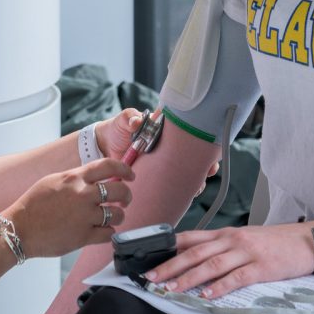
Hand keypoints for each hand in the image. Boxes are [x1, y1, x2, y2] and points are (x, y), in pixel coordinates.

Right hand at [4, 158, 134, 258]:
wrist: (19, 229)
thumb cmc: (32, 205)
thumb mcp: (53, 181)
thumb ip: (74, 178)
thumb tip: (92, 178)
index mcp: (74, 178)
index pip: (108, 165)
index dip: (124, 168)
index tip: (130, 174)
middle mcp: (82, 195)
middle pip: (119, 189)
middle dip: (127, 194)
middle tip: (125, 199)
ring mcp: (84, 217)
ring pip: (117, 214)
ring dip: (119, 215)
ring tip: (113, 216)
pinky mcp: (83, 237)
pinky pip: (108, 233)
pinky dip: (109, 232)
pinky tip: (103, 230)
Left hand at [94, 110, 219, 181]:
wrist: (103, 148)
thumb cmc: (117, 130)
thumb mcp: (124, 121)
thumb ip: (130, 118)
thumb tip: (136, 122)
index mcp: (166, 131)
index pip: (190, 134)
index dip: (202, 141)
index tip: (209, 147)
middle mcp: (170, 148)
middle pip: (194, 156)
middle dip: (206, 163)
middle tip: (210, 169)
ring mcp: (165, 164)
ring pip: (187, 173)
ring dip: (197, 179)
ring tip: (199, 186)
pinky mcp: (157, 178)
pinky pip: (172, 185)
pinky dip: (181, 190)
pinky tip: (185, 195)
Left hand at [141, 224, 313, 298]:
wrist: (306, 240)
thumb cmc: (274, 242)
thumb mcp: (243, 238)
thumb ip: (221, 247)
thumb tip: (194, 258)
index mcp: (226, 233)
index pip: (191, 238)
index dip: (169, 248)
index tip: (151, 258)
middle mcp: (232, 239)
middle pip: (195, 252)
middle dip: (171, 266)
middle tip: (153, 277)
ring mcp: (246, 252)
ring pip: (212, 264)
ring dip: (189, 277)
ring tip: (173, 288)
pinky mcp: (260, 267)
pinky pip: (236, 277)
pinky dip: (219, 286)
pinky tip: (207, 295)